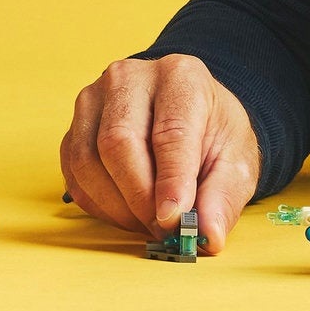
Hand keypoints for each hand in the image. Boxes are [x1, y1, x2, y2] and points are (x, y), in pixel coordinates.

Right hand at [60, 55, 260, 252]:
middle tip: (162, 229)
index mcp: (180, 76)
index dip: (170, 180)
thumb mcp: (236, 162)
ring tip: (148, 221)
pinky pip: (74, 175)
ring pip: (87, 161)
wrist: (188, 116)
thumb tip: (207, 234)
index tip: (174, 219)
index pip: (169, 131)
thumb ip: (223, 197)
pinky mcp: (73, 127)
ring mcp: (93, 99)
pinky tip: (127, 211)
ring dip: (117, 206)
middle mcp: (129, 78)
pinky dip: (99, 205)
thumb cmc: (212, 135)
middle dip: (139, 197)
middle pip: (117, 142)